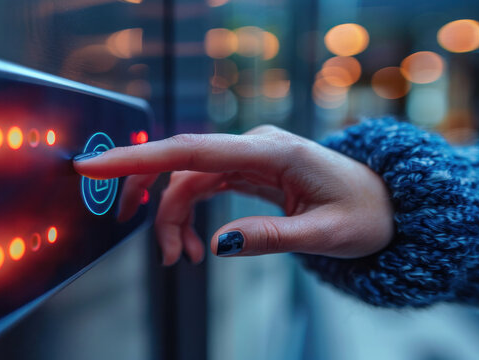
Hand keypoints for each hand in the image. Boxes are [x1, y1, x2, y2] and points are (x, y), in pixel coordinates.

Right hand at [73, 125, 393, 265]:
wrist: (383, 203)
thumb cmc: (364, 214)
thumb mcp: (326, 235)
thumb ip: (271, 237)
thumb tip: (218, 245)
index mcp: (271, 152)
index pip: (191, 150)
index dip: (138, 158)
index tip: (94, 165)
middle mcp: (252, 146)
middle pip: (180, 165)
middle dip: (155, 206)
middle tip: (162, 254)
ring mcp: (247, 156)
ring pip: (187, 180)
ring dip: (174, 220)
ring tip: (182, 260)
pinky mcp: (246, 169)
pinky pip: (202, 186)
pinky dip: (190, 217)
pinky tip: (197, 246)